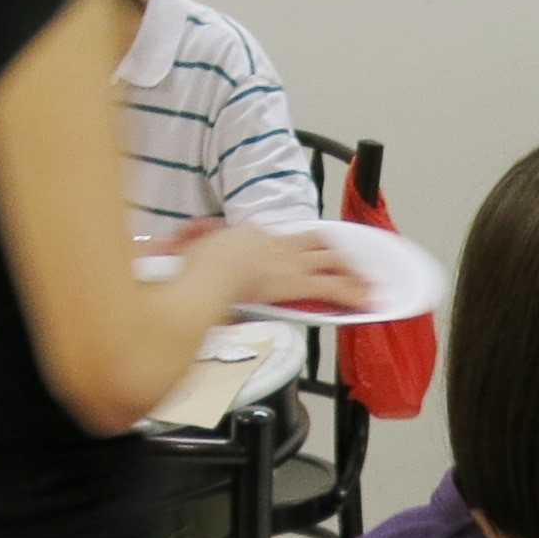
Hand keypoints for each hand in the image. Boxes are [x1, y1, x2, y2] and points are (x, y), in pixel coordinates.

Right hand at [188, 222, 372, 317]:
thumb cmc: (193, 268)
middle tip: (355, 264)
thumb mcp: (186, 251)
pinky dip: (354, 294)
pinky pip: (334, 287)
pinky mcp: (298, 282)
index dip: (298, 248)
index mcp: (253, 235)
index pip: (283, 240)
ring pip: (332, 261)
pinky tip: (369, 302)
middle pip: (316, 243)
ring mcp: (289, 261)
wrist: (205, 272)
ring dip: (354, 273)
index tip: (305, 255)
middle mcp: (276, 243)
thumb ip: (185, 247)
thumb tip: (168, 247)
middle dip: (338, 253)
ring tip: (370, 285)